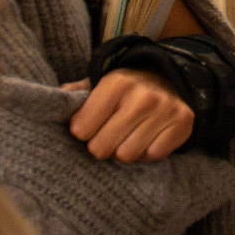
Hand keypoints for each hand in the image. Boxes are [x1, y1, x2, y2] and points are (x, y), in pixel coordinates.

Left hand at [69, 69, 192, 161]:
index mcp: (116, 83)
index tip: (88, 127)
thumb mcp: (99, 83)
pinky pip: (152, 156)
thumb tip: (52, 102)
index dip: (82, 132)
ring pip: (127, 155)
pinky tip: (147, 138)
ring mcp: (165, 109)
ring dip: (124, 151)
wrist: (171, 79)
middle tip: (108, 135)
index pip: (82, 129)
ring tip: (127, 137)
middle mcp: (142, 95)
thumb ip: (76, 93)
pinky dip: (147, 152)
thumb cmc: (126, 88)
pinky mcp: (182, 124)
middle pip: (103, 147)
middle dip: (101, 145)